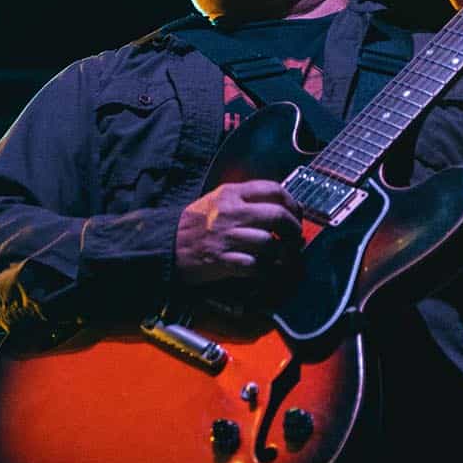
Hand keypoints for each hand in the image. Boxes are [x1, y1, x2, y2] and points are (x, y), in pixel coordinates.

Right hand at [174, 180, 303, 285]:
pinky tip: (266, 272)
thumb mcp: (217, 200)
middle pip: (278, 217)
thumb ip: (245, 198)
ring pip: (270, 244)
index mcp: (231, 194)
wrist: (166, 244)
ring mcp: (227, 237)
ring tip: (282, 259)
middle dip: (293, 231)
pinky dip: (266, 272)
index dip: (293, 203)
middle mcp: (231, 213)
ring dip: (282, 255)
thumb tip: (280, 204)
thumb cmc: (195, 224)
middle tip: (294, 240)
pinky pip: (256, 267)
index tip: (296, 215)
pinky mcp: (223, 260)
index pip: (274, 190)